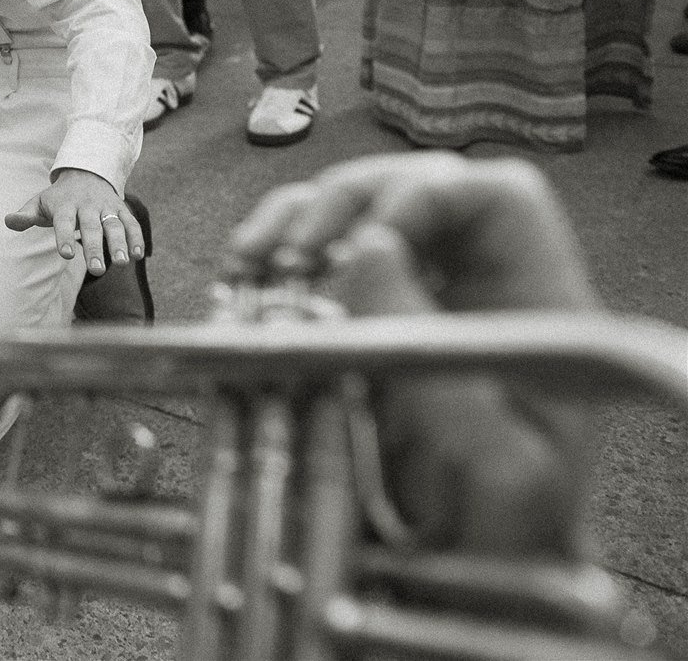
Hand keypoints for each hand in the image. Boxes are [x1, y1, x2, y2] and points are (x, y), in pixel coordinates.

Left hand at [3, 168, 139, 277]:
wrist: (85, 174)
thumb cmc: (58, 199)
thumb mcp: (39, 203)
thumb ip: (25, 215)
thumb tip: (9, 221)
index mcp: (64, 205)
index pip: (63, 221)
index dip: (64, 237)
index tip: (66, 254)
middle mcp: (87, 205)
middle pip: (91, 227)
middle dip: (94, 247)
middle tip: (96, 270)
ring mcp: (106, 207)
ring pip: (114, 225)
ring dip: (119, 244)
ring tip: (122, 263)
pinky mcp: (121, 209)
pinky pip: (131, 222)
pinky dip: (136, 237)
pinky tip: (139, 255)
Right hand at [223, 153, 597, 553]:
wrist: (457, 588)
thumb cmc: (501, 543)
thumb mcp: (497, 473)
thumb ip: (444, 371)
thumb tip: (370, 255)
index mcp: (534, 311)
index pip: (497, 199)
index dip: (428, 196)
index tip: (367, 240)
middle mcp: (474, 291)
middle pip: (412, 186)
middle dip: (341, 202)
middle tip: (293, 251)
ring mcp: (409, 300)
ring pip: (349, 210)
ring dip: (290, 222)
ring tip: (253, 263)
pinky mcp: (352, 319)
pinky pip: (304, 255)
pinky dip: (261, 256)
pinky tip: (239, 279)